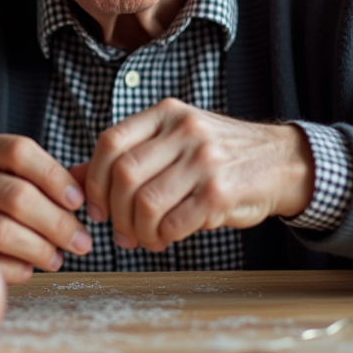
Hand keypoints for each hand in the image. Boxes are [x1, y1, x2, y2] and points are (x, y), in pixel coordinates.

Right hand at [0, 132, 92, 283]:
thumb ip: (37, 173)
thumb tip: (90, 180)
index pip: (21, 151)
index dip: (56, 178)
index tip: (78, 202)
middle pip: (17, 197)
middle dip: (58, 223)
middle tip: (81, 241)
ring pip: (3, 231)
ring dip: (40, 249)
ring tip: (58, 257)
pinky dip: (14, 268)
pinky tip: (28, 268)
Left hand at [82, 98, 314, 251]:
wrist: (282, 162)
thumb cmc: (219, 156)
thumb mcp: (174, 141)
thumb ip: (128, 156)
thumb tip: (71, 177)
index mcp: (166, 114)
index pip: (110, 142)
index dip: (93, 180)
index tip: (95, 207)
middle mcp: (184, 130)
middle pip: (124, 175)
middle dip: (114, 212)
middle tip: (120, 232)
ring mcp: (204, 160)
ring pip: (146, 203)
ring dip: (138, 230)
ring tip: (145, 238)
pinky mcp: (221, 191)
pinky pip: (174, 222)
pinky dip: (163, 237)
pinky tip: (167, 237)